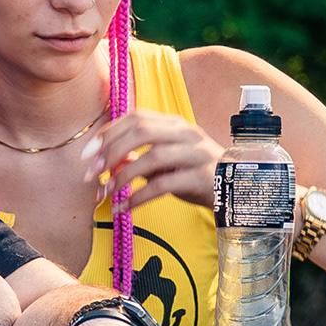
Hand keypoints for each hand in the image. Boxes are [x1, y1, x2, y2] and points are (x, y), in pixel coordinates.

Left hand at [82, 108, 222, 213]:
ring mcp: (196, 153)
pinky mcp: (201, 177)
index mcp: (174, 124)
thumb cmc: (196, 175)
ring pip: (151, 157)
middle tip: (91, 175)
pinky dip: (138, 197)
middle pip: (140, 132)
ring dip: (122, 176)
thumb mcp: (166, 163)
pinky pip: (163, 185)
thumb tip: (107, 161)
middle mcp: (185, 133)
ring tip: (105, 194)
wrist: (237, 192)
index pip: (135, 117)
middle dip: (110, 152)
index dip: (108, 133)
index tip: (87, 155)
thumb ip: (139, 158)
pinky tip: (124, 208)